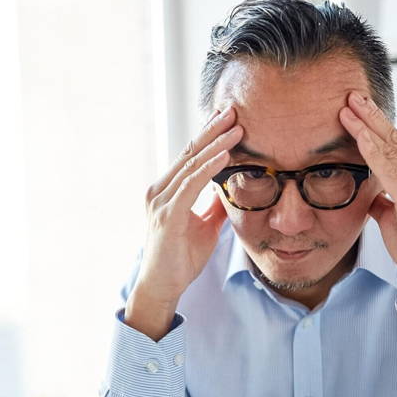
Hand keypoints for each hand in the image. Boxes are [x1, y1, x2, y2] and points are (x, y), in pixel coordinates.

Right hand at [125, 107, 243, 339]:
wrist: (163, 287)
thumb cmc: (181, 258)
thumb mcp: (206, 227)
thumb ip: (215, 206)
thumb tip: (230, 190)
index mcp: (167, 190)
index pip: (190, 156)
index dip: (209, 136)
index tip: (229, 118)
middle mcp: (159, 190)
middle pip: (189, 152)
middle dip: (213, 130)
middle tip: (234, 109)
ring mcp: (161, 202)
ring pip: (192, 164)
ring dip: (216, 144)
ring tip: (237, 127)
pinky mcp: (167, 215)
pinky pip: (191, 186)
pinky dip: (209, 168)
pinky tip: (226, 155)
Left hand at [339, 92, 396, 305]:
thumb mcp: (394, 218)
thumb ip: (384, 199)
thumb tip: (368, 189)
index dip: (378, 125)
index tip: (359, 108)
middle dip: (372, 116)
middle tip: (351, 95)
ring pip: (393, 150)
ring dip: (368, 127)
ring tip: (348, 108)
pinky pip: (392, 172)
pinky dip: (374, 152)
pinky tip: (360, 137)